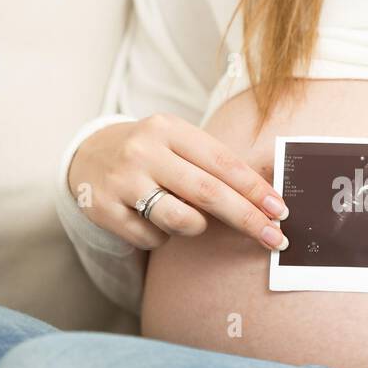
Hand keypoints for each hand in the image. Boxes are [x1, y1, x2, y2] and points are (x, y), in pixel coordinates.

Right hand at [67, 113, 288, 251]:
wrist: (87, 156)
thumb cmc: (150, 153)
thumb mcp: (178, 142)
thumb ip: (214, 164)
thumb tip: (266, 198)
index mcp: (168, 128)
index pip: (222, 162)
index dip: (255, 189)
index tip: (280, 210)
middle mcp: (144, 151)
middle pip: (209, 193)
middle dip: (247, 219)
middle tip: (274, 238)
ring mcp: (122, 181)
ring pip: (182, 220)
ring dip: (197, 227)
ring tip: (189, 217)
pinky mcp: (104, 210)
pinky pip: (152, 238)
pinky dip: (162, 236)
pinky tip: (152, 219)